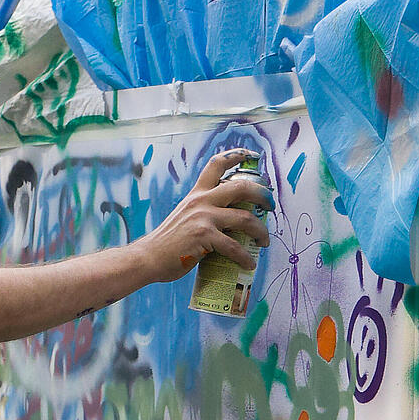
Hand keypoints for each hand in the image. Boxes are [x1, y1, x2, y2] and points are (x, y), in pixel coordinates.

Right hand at [127, 148, 271, 284]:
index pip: (216, 164)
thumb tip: (228, 220)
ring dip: (261, 232)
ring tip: (264, 242)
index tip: (252, 155)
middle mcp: (201, 201)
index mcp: (196, 194)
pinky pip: (234, 247)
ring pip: (246, 219)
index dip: (237, 155)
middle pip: (241, 187)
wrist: (147, 258)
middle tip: (271, 206)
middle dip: (263, 195)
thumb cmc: (166, 243)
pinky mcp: (205, 238)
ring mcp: (204, 218)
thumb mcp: (184, 217)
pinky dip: (245, 258)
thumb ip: (203, 212)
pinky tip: (249, 264)